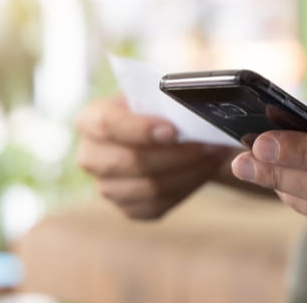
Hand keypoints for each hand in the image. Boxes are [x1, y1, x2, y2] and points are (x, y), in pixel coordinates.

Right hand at [77, 96, 234, 219]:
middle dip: (178, 154)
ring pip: (151, 187)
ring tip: (216, 155)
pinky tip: (205, 169)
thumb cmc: (156, 109)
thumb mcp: (156, 97)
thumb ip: (168, 104)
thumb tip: (198, 115)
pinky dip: (188, 186)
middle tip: (210, 144)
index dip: (141, 130)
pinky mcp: (129, 208)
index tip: (173, 131)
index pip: (109, 125)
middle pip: (133, 161)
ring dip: (190, 171)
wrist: (157, 133)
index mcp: (90, 120)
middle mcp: (91, 157)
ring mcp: (107, 187)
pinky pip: (160, 204)